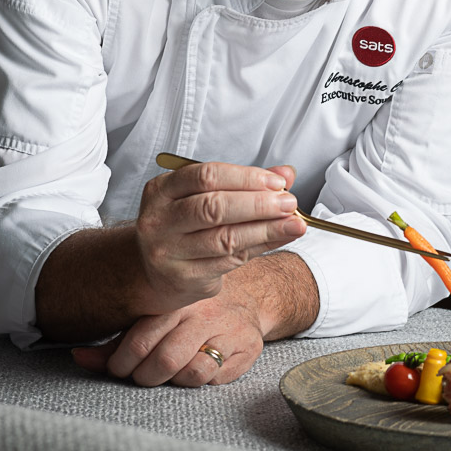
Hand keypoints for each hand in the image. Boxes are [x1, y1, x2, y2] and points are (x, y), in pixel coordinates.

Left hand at [69, 251, 319, 386]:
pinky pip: (217, 378)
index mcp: (174, 298)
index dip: (122, 363)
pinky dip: (201, 381)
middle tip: (141, 375)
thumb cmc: (188, 312)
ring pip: (193, 373)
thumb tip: (78, 358)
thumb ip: (116, 341)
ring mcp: (229, 328)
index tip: (118, 368)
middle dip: (145, 377)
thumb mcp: (152, 317)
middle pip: (166, 360)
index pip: (141, 339)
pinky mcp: (248, 346)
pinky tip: (197, 367)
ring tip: (169, 373)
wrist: (247, 296)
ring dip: (174, 381)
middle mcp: (204, 310)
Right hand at [134, 160, 302, 313]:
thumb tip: (287, 173)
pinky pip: (229, 261)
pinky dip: (259, 248)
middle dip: (259, 204)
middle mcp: (158, 220)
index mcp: (161, 190)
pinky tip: (278, 239)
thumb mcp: (205, 198)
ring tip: (294, 223)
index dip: (246, 177)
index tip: (278, 182)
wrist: (156, 273)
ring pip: (225, 237)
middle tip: (290, 203)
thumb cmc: (186, 229)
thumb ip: (244, 185)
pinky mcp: (184, 277)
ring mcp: (167, 252)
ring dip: (266, 229)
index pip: (206, 175)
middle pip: (214, 207)